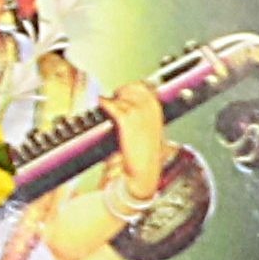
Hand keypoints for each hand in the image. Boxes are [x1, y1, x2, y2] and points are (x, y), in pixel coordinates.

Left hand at [102, 80, 168, 198]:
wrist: (143, 172)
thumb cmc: (144, 155)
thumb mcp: (150, 131)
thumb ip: (144, 116)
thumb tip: (129, 104)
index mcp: (158, 111)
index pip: (145, 87)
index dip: (132, 87)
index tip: (123, 91)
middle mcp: (150, 109)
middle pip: (131, 89)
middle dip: (121, 92)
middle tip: (113, 98)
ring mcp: (138, 114)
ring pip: (121, 97)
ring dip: (112, 100)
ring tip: (107, 104)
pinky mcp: (126, 121)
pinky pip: (112, 105)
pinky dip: (104, 102)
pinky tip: (100, 102)